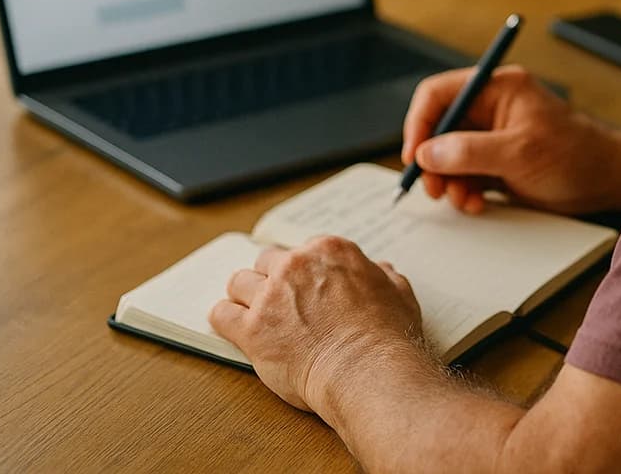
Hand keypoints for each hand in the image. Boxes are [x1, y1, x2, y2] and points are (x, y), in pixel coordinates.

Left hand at [209, 236, 422, 412]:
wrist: (368, 371)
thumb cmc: (386, 338)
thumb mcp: (399, 294)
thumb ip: (385, 277)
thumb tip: (382, 271)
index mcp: (330, 251)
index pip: (302, 250)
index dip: (301, 271)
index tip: (301, 286)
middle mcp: (296, 265)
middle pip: (267, 261)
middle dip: (271, 280)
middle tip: (277, 302)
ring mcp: (270, 295)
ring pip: (239, 282)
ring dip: (244, 297)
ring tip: (252, 313)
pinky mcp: (251, 328)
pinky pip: (221, 314)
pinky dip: (224, 319)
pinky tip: (232, 326)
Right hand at [402, 65, 620, 215]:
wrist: (605, 181)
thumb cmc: (575, 154)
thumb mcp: (519, 152)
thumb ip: (470, 151)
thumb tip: (429, 153)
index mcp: (496, 88)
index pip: (439, 94)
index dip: (420, 123)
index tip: (415, 155)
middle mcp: (490, 108)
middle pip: (439, 128)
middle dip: (433, 160)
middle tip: (435, 188)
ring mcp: (492, 136)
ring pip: (448, 156)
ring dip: (448, 181)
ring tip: (463, 200)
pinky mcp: (496, 162)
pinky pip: (463, 174)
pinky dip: (463, 191)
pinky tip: (476, 204)